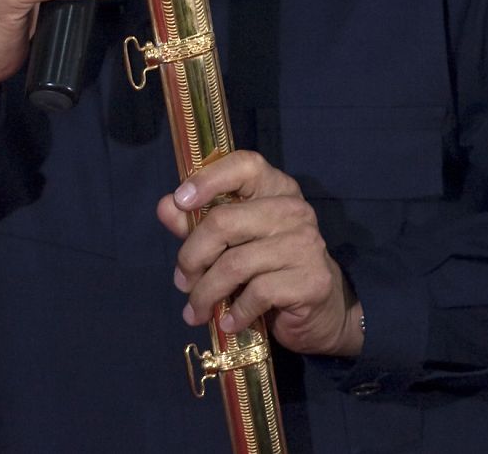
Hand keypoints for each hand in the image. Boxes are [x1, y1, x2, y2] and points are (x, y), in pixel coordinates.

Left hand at [157, 150, 361, 357]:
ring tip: (195, 309)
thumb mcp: (232, 243)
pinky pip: (256, 294)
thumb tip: (165, 207)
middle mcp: (293, 210)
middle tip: (181, 281)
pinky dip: (234, 312)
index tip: (180, 201)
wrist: (322, 311)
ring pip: (235, 264)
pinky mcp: (311, 281)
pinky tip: (227, 322)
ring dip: (206, 292)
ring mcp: (305, 245)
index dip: (208, 179)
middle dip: (192, 256)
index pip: (245, 165)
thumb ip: (198, 223)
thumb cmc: (270, 268)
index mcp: (275, 189)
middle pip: (224, 221)